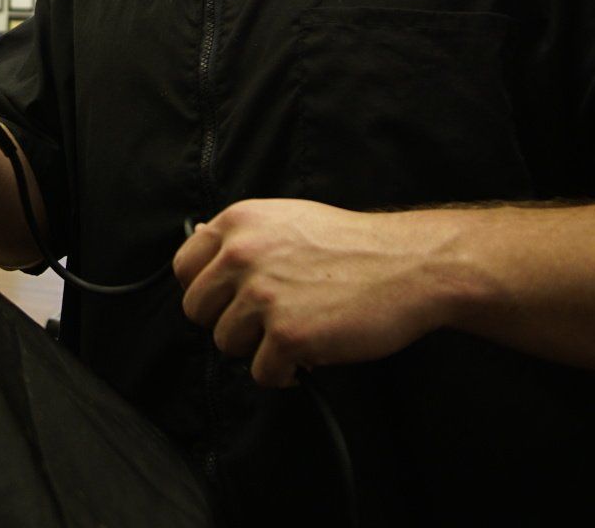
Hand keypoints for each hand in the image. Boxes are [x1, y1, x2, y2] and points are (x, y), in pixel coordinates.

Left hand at [172, 199, 458, 387]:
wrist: (410, 265)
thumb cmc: (353, 246)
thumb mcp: (288, 220)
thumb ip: (244, 236)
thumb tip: (201, 241)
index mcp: (239, 223)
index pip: (184, 267)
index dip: (206, 291)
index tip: (228, 302)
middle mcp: (242, 255)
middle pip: (197, 310)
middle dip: (229, 322)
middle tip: (266, 324)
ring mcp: (263, 295)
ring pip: (226, 344)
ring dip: (259, 348)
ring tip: (295, 334)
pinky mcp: (287, 335)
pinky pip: (262, 373)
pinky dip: (284, 374)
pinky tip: (309, 356)